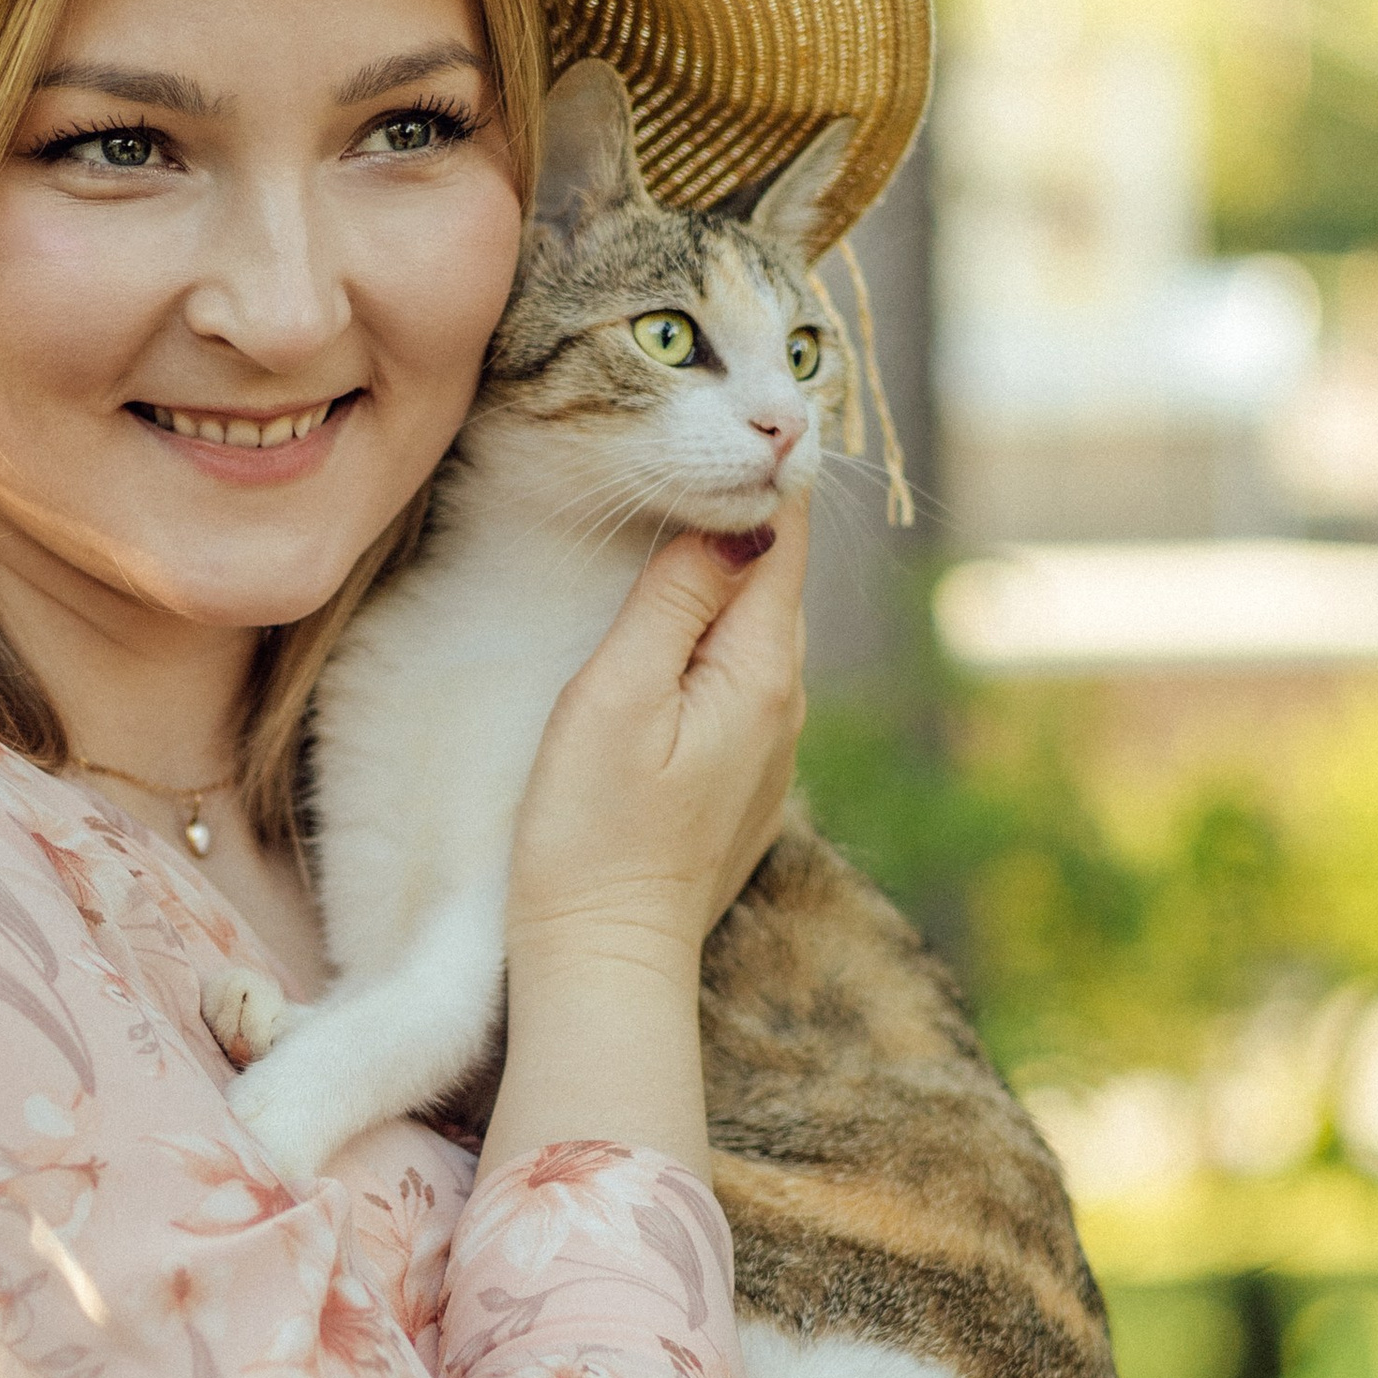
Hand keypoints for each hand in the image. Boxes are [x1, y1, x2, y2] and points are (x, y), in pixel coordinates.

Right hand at [508, 493, 807, 969]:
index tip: (741, 414)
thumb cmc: (590, 833)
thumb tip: (726, 515)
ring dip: (717, 582)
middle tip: (695, 449)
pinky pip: (734, 685)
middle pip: (770, 580)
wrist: (605, 964)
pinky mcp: (739, 785)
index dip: (763, 472)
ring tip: (673, 525)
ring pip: (750, 633)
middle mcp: (786, 707)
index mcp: (763, 670)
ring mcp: (768, 751)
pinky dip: (707, 643)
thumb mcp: (616, 697)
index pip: (781, 538)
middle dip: (736, 519)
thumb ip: (673, 600)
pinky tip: (664, 636)